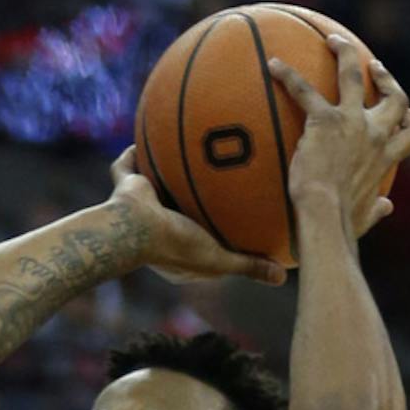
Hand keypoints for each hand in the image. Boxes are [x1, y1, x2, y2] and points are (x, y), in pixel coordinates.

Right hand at [106, 150, 288, 288]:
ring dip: (164, 170)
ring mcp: (140, 207)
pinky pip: (128, 166)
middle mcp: (156, 228)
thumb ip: (249, 265)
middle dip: (191, 195)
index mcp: (174, 250)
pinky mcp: (126, 187)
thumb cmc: (178, 246)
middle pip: (178, 206)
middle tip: (213, 177)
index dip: (212, 230)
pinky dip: (134, 153)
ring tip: (183, 148)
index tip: (230, 217)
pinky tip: (152, 130)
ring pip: (154, 184)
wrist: (135, 228)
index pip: (198, 238)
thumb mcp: (220, 259)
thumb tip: (283, 278)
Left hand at [271, 37, 409, 240]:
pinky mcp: (323, 121)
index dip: (409, 119)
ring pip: (353, 75)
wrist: (326, 218)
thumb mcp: (367, 215)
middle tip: (373, 66)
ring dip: (345, 53)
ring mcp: (351, 122)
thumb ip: (377, 208)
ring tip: (334, 41)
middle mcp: (376, 134)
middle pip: (394, 97)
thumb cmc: (344, 224)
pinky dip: (288, 76)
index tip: (403, 111)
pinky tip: (274, 65)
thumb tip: (387, 208)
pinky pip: (304, 91)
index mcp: (386, 157)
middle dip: (386, 78)